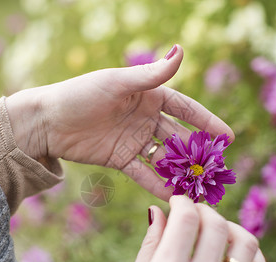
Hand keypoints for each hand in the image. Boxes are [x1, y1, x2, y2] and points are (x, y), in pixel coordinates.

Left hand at [5, 45, 233, 199]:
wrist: (47, 121)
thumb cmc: (81, 94)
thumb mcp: (117, 83)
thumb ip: (151, 74)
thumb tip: (181, 50)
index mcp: (147, 95)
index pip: (184, 109)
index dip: (206, 121)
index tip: (228, 136)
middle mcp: (144, 118)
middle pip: (178, 136)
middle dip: (197, 151)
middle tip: (218, 168)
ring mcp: (134, 140)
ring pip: (164, 157)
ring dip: (181, 170)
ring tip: (200, 187)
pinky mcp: (120, 159)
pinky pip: (143, 173)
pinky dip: (157, 184)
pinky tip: (174, 197)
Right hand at [123, 195, 268, 261]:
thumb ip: (151, 242)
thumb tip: (158, 209)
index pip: (186, 218)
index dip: (182, 201)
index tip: (176, 201)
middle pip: (216, 224)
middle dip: (203, 209)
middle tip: (193, 211)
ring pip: (245, 241)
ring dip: (231, 225)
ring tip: (215, 228)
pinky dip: (252, 252)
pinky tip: (233, 249)